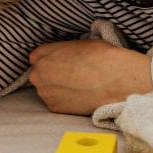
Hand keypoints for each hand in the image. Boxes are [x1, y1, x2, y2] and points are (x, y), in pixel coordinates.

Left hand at [27, 40, 152, 115]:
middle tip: (70, 75)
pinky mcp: (54, 108)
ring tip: (77, 86)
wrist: (115, 81)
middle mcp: (39, 75)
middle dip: (51, 75)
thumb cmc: (101, 58)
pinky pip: (56, 102)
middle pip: (40, 75)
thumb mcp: (79, 44)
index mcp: (42, 55)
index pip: (37, 57)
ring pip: (47, 90)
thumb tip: (64, 56)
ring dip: (57, 88)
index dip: (51, 59)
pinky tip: (79, 95)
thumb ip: (63, 51)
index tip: (61, 62)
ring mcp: (45, 93)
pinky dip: (64, 100)